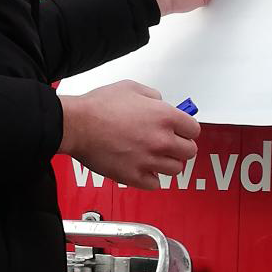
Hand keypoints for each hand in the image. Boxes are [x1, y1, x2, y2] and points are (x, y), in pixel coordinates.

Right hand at [57, 81, 199, 188]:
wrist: (78, 124)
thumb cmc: (100, 106)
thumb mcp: (132, 88)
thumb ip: (153, 96)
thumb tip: (160, 104)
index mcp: (164, 116)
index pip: (194, 129)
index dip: (186, 129)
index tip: (181, 130)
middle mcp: (161, 140)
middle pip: (189, 152)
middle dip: (181, 146)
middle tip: (171, 143)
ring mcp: (148, 160)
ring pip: (175, 169)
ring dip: (168, 162)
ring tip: (157, 156)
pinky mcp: (134, 177)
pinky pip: (155, 184)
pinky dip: (152, 178)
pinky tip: (145, 168)